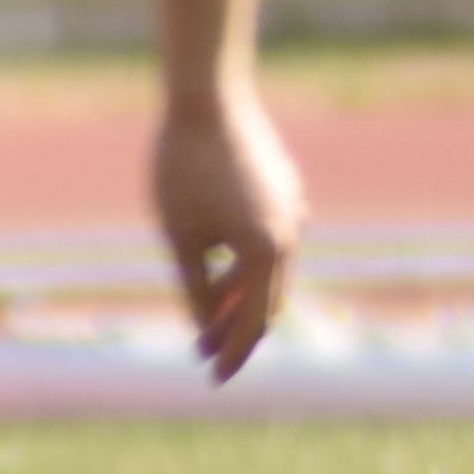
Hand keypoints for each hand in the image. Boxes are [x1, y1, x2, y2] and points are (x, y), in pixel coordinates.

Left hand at [148, 81, 306, 380]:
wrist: (206, 96)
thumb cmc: (183, 168)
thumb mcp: (180, 238)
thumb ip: (194, 288)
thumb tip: (203, 329)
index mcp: (267, 252)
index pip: (252, 322)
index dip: (231, 352)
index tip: (213, 377)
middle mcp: (291, 233)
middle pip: (267, 300)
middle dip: (235, 327)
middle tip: (205, 349)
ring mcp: (293, 209)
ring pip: (269, 269)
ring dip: (240, 292)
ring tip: (207, 305)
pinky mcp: (286, 188)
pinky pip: (271, 239)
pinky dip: (248, 261)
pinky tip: (219, 259)